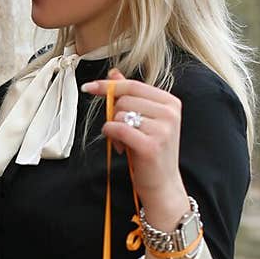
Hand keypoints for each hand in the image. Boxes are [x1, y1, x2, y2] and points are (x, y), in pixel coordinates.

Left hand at [82, 69, 188, 229]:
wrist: (163, 185)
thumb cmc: (150, 151)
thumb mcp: (144, 120)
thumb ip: (131, 96)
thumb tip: (113, 73)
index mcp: (170, 102)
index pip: (133, 85)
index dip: (108, 85)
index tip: (89, 87)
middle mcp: (170, 113)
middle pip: (124, 99)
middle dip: (114, 115)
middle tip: (121, 133)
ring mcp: (163, 129)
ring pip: (119, 114)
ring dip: (114, 130)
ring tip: (124, 143)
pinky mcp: (151, 145)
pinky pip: (117, 129)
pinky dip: (112, 137)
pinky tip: (120, 147)